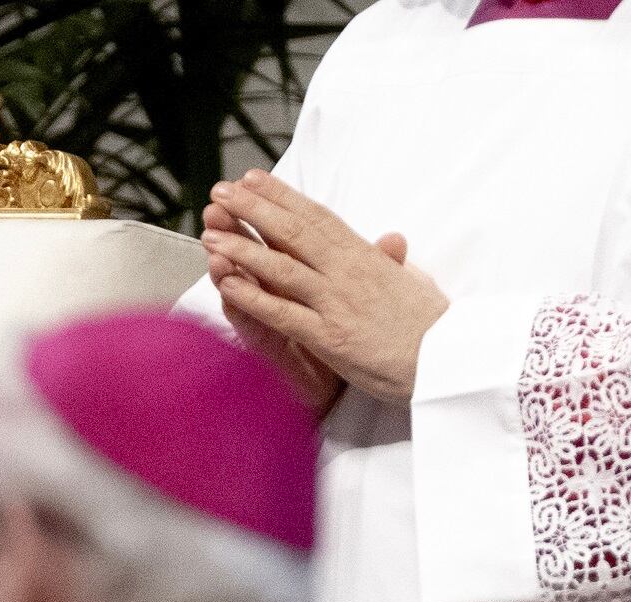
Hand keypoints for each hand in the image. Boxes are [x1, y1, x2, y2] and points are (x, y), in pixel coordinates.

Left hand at [202, 170, 449, 407]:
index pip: (318, 218)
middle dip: (255, 209)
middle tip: (223, 190)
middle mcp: (349, 273)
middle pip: (295, 233)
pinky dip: (253, 298)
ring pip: (283, 268)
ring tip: (211, 231)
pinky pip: (284, 313)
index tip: (254, 179)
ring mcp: (337, 303)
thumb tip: (389, 239)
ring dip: (243, 249)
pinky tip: (226, 283)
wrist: (454, 360)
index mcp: (367, 257)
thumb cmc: (434, 326)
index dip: (283, 196)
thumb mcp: (412, 283)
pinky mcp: (330, 337)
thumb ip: (389, 262)